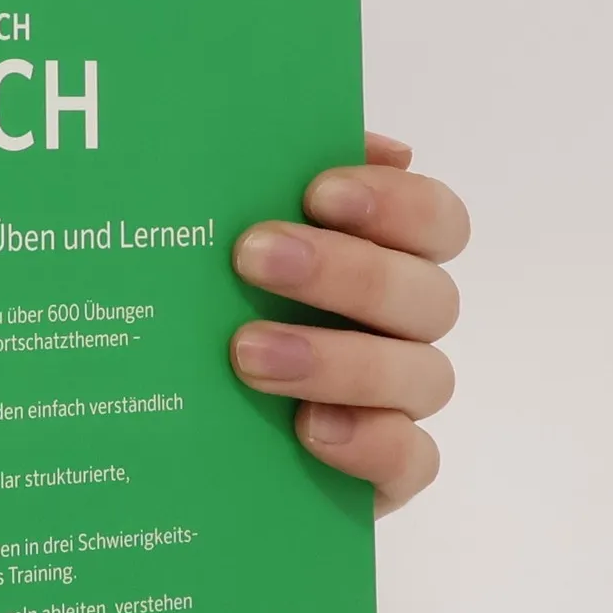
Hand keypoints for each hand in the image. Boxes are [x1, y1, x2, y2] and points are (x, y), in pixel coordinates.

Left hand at [230, 132, 468, 516]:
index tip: (319, 191)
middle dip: (344, 271)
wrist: (177, 442)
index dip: (395, 202)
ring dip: (338, 358)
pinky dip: (369, 441)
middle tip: (251, 256)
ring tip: (247, 354)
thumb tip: (330, 139)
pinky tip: (309, 429)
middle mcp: (404, 330)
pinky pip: (411, 459)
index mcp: (385, 262)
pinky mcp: (386, 473)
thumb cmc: (210, 319)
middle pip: (425, 294)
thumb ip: (261, 187)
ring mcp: (400, 403)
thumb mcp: (217, 252)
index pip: (435, 220)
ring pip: (421, 374)